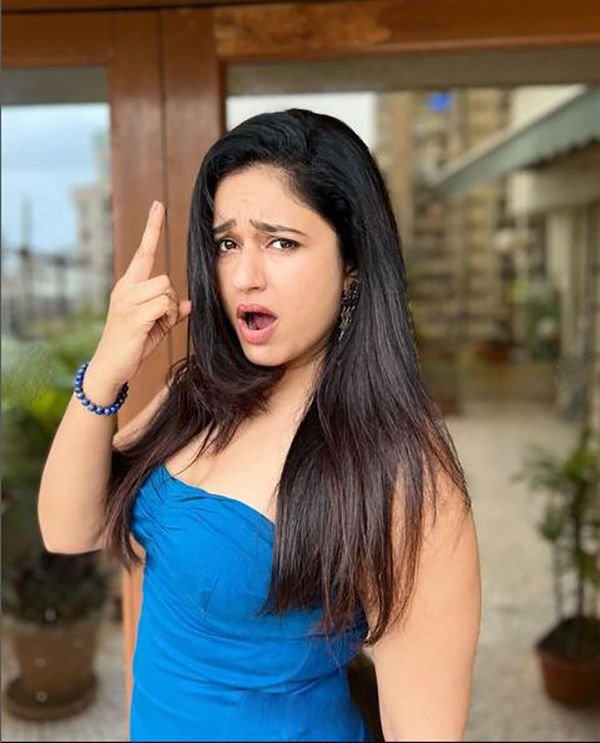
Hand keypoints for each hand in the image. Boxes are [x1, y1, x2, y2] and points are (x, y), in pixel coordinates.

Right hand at [90, 201, 191, 386]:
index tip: (158, 205)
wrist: (110, 367)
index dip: (152, 228)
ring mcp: (127, 301)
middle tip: (158, 320)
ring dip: (168, 311)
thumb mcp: (155, 326)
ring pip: (166, 291)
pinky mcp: (133, 315)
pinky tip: (152, 330)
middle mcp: (125, 288)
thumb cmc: (133, 345)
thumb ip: (170, 312)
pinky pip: (164, 306)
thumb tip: (188, 305)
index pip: (143, 252)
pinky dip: (166, 319)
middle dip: (169, 300)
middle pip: (164, 277)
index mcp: (128, 286)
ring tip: (153, 326)